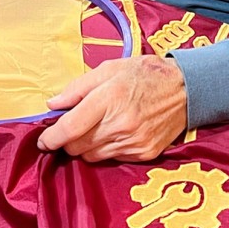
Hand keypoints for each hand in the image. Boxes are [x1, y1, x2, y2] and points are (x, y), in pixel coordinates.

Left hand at [37, 55, 186, 162]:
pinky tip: (113, 133)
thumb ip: (77, 88)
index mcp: (108, 99)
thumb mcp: (108, 69)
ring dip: (85, 146)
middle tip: (71, 127)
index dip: (51, 138)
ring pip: (92, 156)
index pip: (70, 128)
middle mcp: (120, 124)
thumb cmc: (143, 74)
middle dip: (67, 141)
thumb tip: (53, 104)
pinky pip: (112, 158)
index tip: (43, 141)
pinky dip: (105, 149)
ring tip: (94, 128)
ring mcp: (133, 142)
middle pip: (78, 146)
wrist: (185, 88)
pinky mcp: (144, 153)